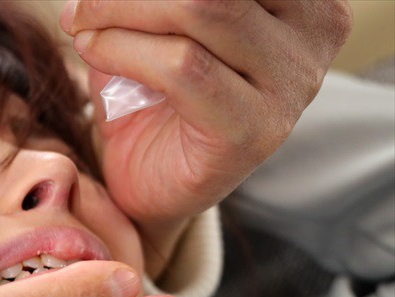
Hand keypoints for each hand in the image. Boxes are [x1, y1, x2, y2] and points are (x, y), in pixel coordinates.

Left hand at [61, 0, 351, 269]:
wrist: (150, 181)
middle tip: (82, 7)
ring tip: (82, 28)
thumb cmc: (152, 91)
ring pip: (199, 9)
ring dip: (119, 13)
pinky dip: (122, 50)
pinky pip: (182, 67)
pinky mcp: (253, 131)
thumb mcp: (156, 22)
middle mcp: (313, 30)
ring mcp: (291, 85)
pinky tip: (91, 51)